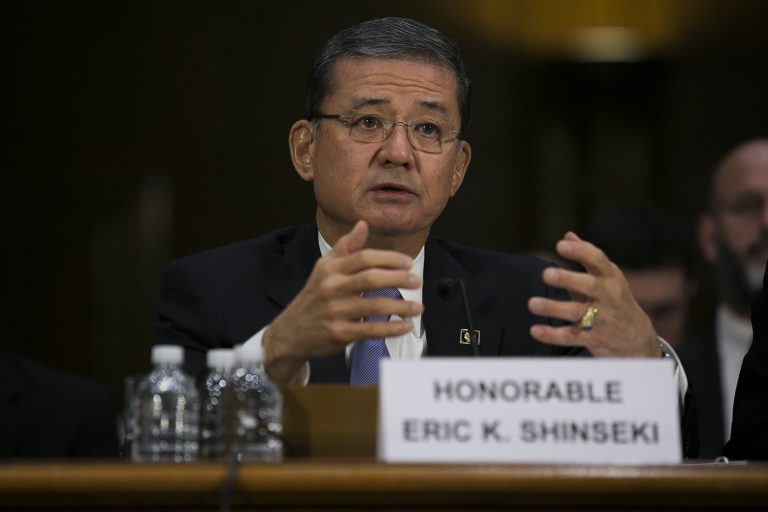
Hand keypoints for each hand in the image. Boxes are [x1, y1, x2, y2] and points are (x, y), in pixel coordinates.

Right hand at [263, 220, 423, 382]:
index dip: (389, 259)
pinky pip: (370, 330)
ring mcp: (335, 312)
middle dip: (398, 279)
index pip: (363, 258)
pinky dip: (390, 328)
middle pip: (370, 279)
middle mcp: (332, 288)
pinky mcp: (339, 333)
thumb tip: (363, 224)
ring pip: (374, 306)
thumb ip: (345, 247)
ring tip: (417, 307)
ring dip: (400, 306)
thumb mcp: (324, 268)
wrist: (290, 332)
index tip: (408, 262)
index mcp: (331, 269)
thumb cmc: (314, 296)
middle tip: (417, 281)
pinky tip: (404, 326)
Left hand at [527, 232, 659, 357]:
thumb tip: (568, 236)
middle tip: (546, 274)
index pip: (598, 260)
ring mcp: (602, 319)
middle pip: (589, 286)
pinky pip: (571, 336)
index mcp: (611, 278)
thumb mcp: (607, 277)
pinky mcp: (593, 339)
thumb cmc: (615, 300)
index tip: (560, 245)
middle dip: (568, 279)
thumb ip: (586, 256)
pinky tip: (535, 330)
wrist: (637, 339)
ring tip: (532, 303)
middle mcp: (609, 297)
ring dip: (554, 308)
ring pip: (577, 313)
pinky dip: (552, 335)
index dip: (580, 252)